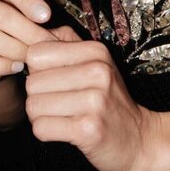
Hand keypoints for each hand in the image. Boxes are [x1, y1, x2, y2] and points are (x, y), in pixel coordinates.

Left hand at [25, 26, 164, 170]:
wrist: (138, 139)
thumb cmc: (108, 99)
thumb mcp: (94, 63)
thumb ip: (64, 44)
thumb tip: (30, 32)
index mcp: (95, 51)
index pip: (36, 54)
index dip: (37, 71)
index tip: (53, 80)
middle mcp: (97, 71)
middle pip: (32, 83)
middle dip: (38, 97)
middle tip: (58, 104)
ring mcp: (94, 101)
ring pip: (34, 106)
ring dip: (41, 116)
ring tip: (61, 117)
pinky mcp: (88, 129)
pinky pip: (41, 128)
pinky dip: (45, 132)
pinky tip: (64, 130)